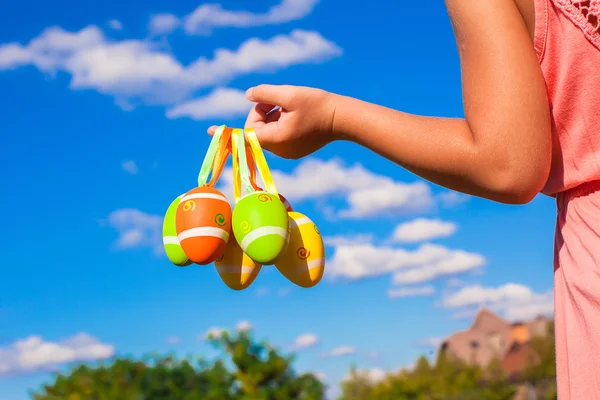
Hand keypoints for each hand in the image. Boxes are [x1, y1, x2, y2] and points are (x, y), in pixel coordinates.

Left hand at [207, 85, 337, 158]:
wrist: (343, 119)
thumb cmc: (318, 105)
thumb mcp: (289, 94)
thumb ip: (264, 94)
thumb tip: (248, 95)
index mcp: (276, 138)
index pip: (246, 134)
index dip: (228, 131)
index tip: (209, 130)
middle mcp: (280, 150)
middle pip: (257, 129)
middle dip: (262, 112)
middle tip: (278, 99)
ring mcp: (287, 152)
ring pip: (267, 132)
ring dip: (272, 116)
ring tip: (291, 106)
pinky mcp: (294, 150)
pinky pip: (277, 136)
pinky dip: (281, 123)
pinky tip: (296, 114)